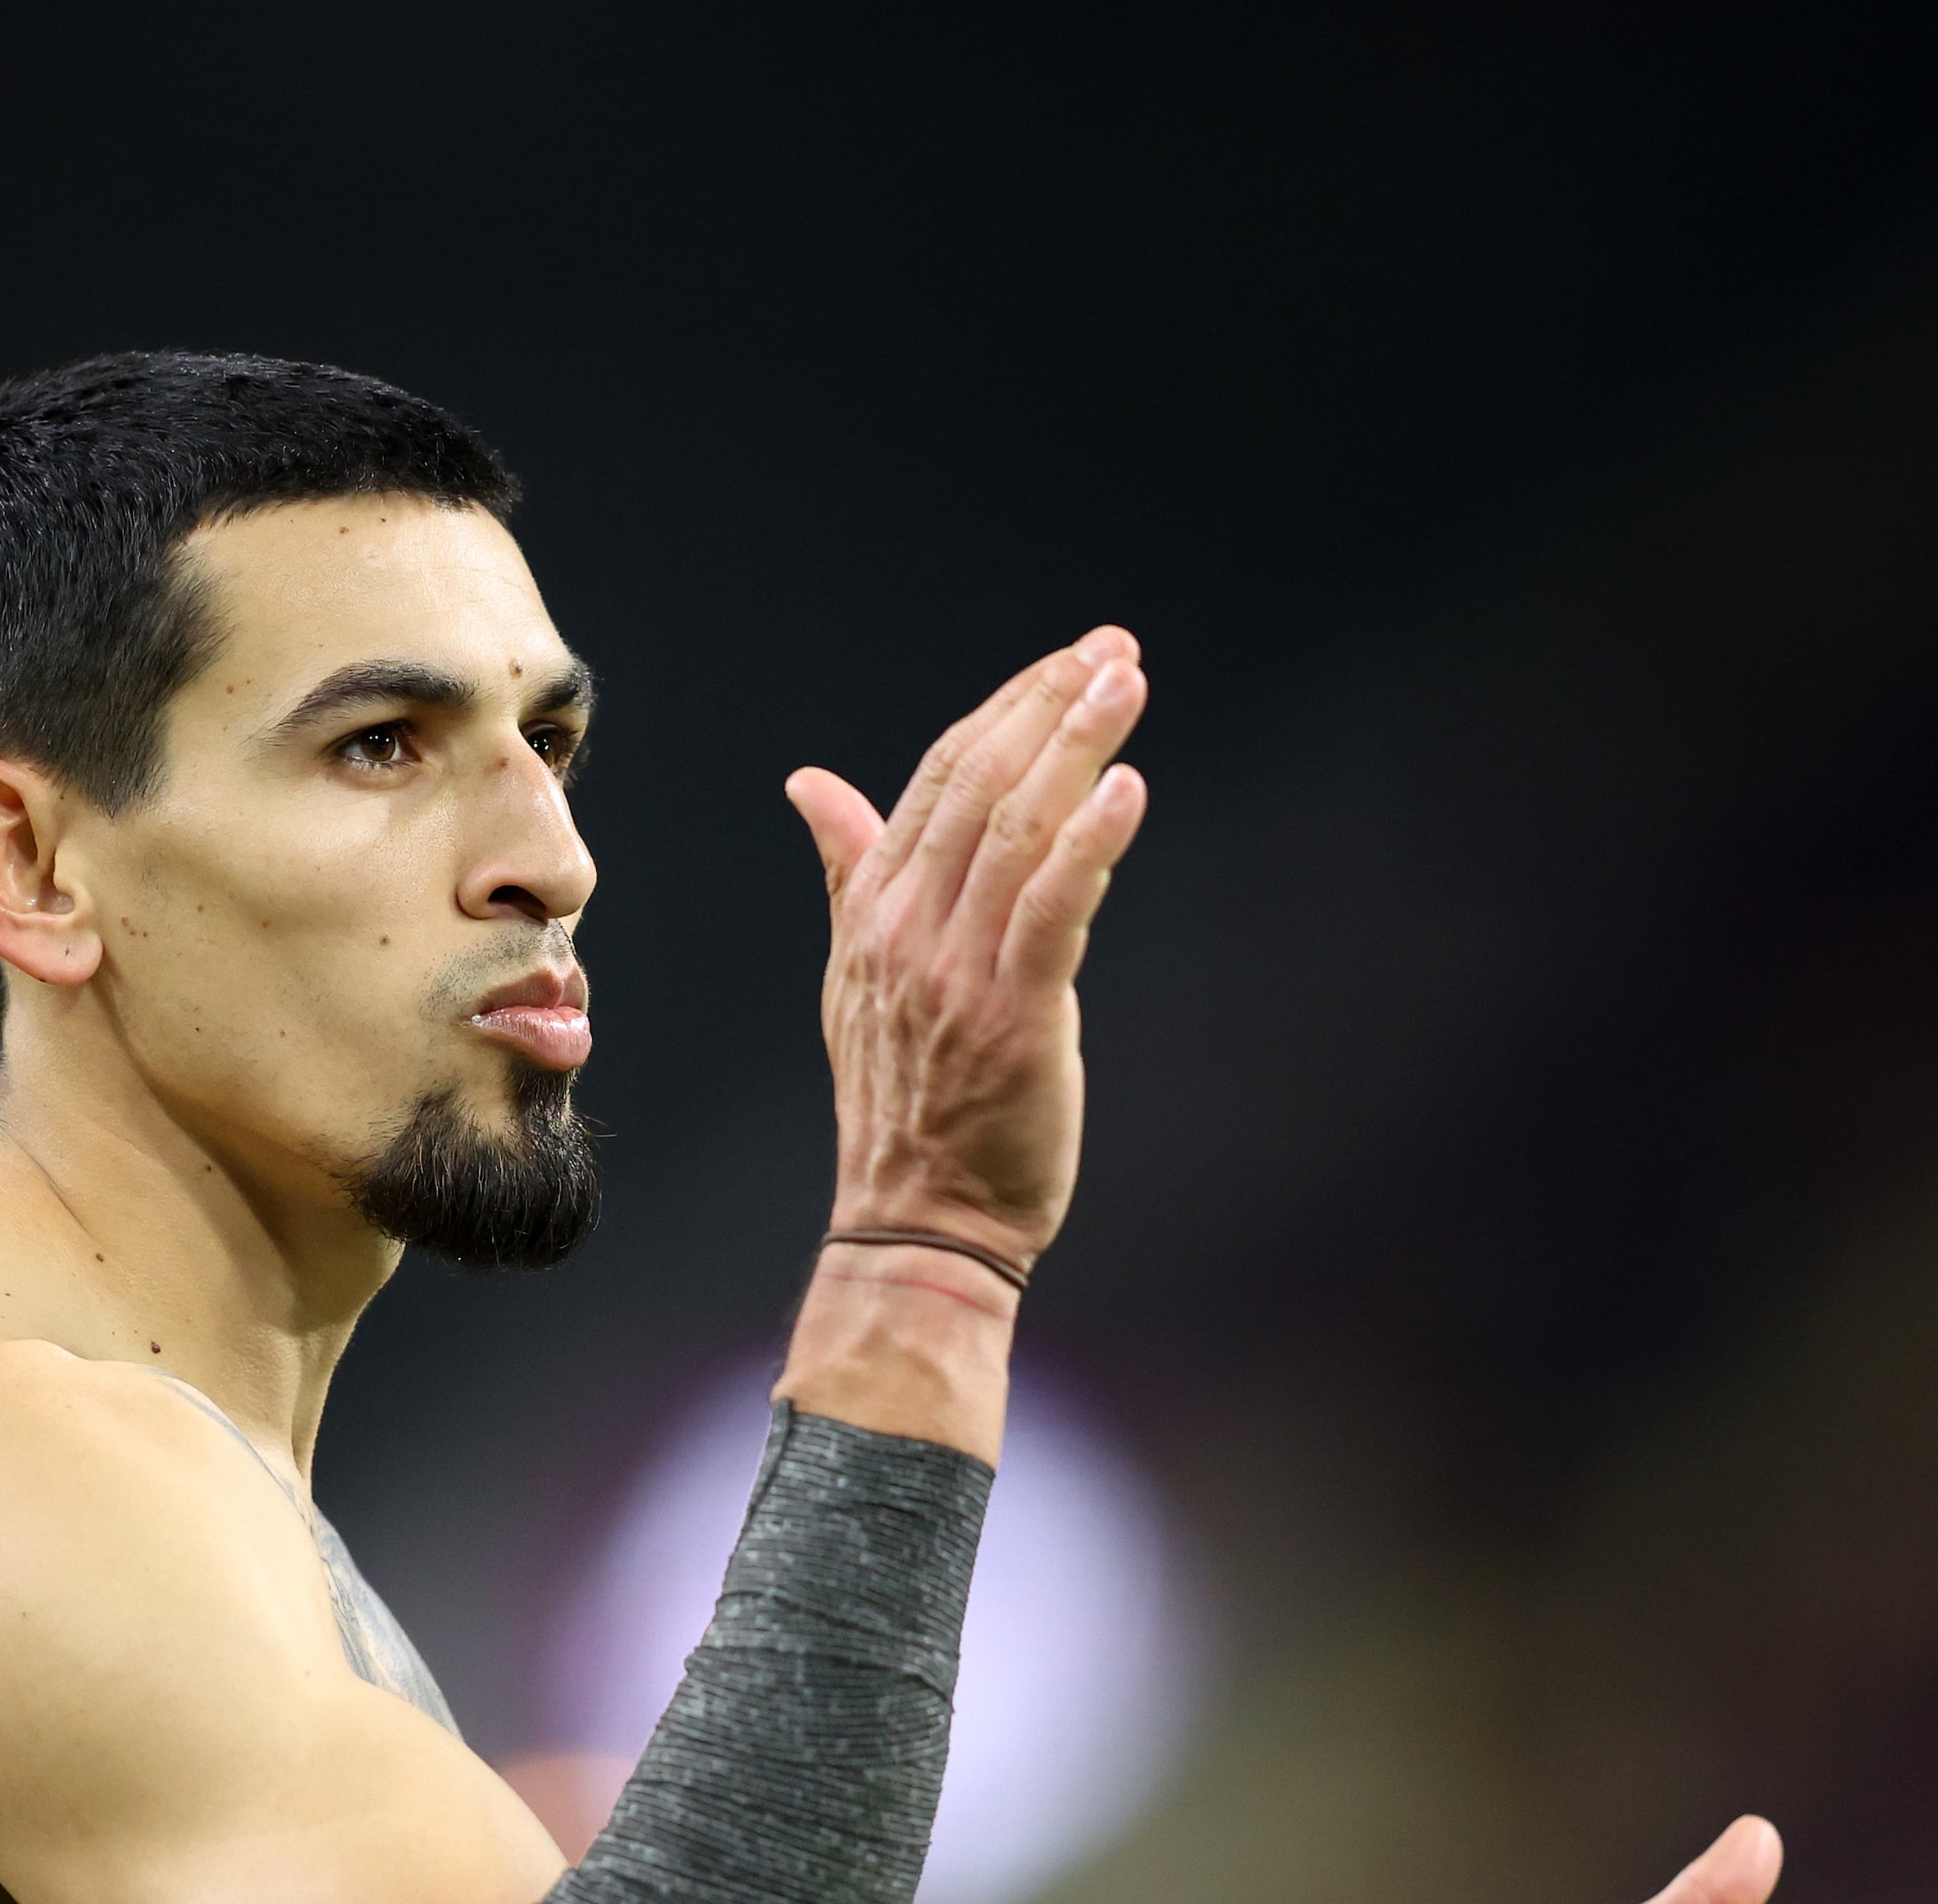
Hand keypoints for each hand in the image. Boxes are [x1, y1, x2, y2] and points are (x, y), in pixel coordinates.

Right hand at [786, 630, 1148, 1268]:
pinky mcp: (1013, 1019)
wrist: (920, 1220)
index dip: (1006, 709)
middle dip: (1050, 706)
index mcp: (874, 912)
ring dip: (1077, 748)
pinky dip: (1089, 843)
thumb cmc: (908, 1100)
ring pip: (1016, 833)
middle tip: (1115, 649)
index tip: (1069, 659)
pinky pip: (1051, 912)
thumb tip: (810, 784)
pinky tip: (1127, 787)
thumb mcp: (860, 973)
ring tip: (1127, 684)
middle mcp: (907, 931)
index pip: (939, 779)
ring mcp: (956, 974)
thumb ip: (850, 870)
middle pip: (980, 786)